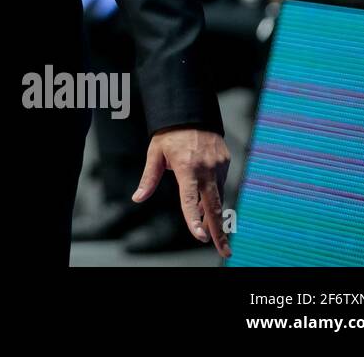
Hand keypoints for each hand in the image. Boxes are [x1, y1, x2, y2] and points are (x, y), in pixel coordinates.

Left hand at [134, 127, 231, 256]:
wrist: (191, 112)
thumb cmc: (169, 134)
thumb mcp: (154, 154)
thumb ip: (148, 178)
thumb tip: (137, 198)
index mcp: (187, 168)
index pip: (190, 199)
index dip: (194, 219)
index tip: (200, 236)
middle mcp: (206, 169)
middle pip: (214, 207)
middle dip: (219, 232)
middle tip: (225, 252)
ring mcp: (219, 166)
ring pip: (218, 197)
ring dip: (214, 215)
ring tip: (209, 232)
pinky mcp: (226, 162)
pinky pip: (221, 185)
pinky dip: (214, 197)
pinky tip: (207, 204)